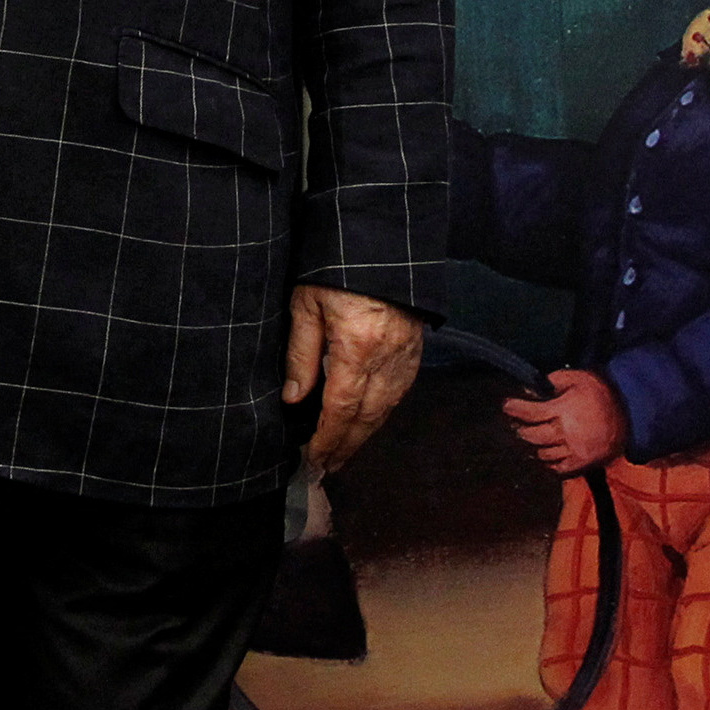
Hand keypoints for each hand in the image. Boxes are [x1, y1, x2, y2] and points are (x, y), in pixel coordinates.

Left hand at [283, 284, 423, 473]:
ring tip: (342, 452)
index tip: (313, 458)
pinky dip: (381, 413)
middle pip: (367, 417)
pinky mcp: (415, 351)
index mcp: (358, 347)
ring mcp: (406, 356)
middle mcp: (387, 359)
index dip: (327, 438)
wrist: (382, 243)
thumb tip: (294, 399)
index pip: (341, 408)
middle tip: (326, 467)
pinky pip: (399, 393)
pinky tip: (366, 421)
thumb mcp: (306, 304)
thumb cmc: (335, 267)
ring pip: (386, 409)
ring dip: (364, 434)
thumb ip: (301, 354)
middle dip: (346, 446)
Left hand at [504, 368, 626, 474]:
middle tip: (516, 423)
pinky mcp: (583, 463)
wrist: (631, 414)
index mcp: (564, 411)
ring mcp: (574, 451)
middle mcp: (566, 433)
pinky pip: (558, 468)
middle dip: (521, 428)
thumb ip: (554, 380)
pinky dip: (548, 462)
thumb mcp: (578, 377)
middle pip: (533, 435)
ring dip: (533, 445)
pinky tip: (544, 453)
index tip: (506, 405)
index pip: (530, 412)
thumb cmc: (603, 393)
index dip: (515, 409)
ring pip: (543, 453)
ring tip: (529, 437)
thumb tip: (534, 388)